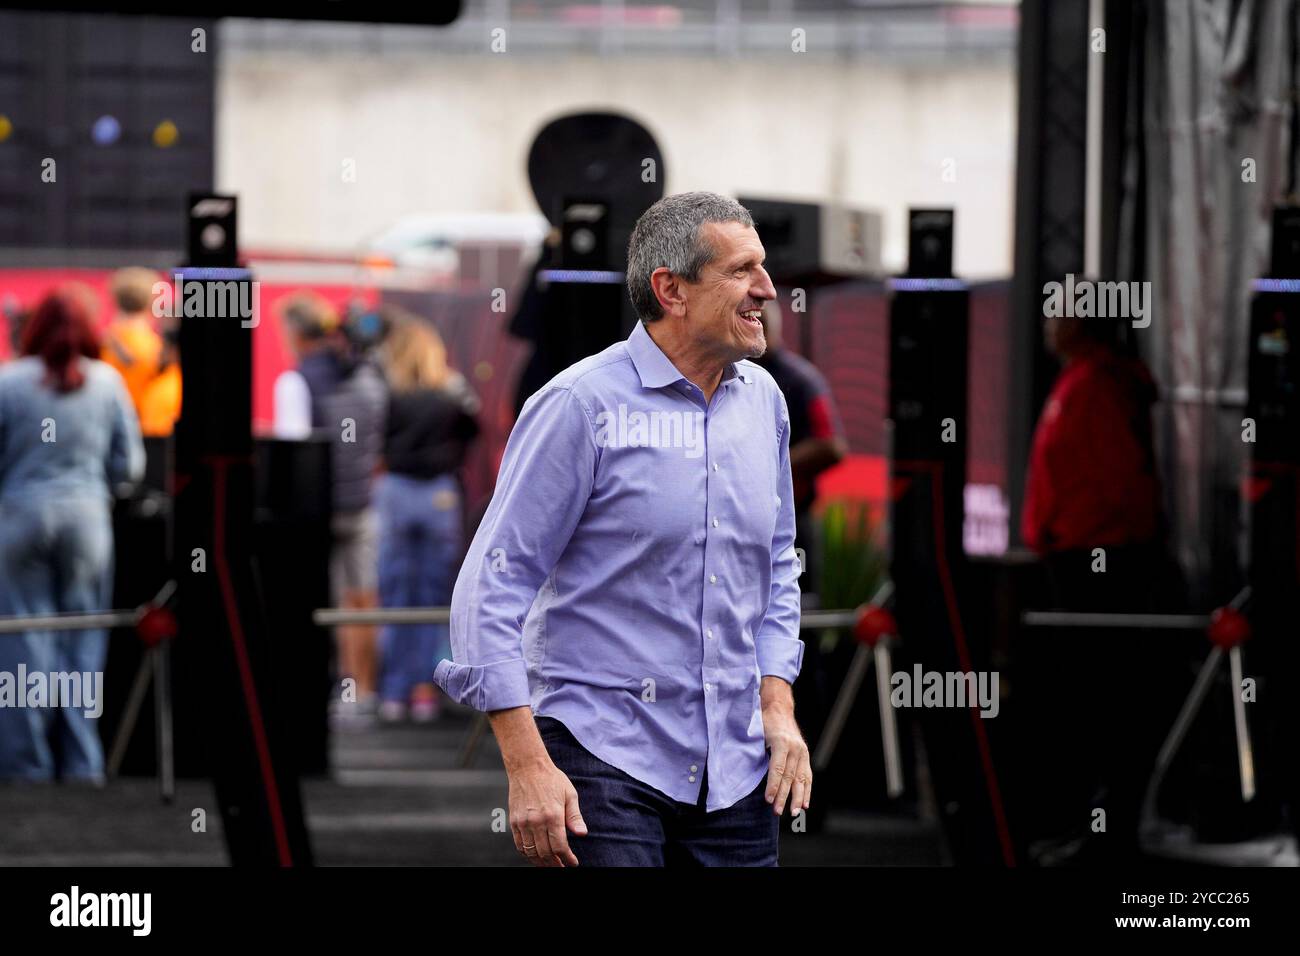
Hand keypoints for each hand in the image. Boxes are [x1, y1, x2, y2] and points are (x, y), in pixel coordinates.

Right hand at [507, 761, 587, 866]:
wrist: (527, 767)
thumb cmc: (552, 779)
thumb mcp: (569, 794)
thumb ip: (575, 816)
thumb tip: (582, 834)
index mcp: (553, 815)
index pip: (560, 846)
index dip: (567, 858)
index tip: (573, 863)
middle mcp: (537, 821)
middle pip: (546, 853)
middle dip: (555, 864)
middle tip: (562, 867)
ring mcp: (523, 822)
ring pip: (532, 852)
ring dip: (541, 863)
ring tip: (550, 865)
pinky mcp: (514, 822)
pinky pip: (520, 845)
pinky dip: (527, 854)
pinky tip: (535, 857)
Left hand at [760, 680, 811, 817]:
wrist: (779, 707)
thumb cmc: (764, 720)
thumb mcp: (755, 730)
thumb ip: (752, 749)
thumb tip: (741, 769)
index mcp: (781, 741)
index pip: (778, 767)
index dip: (773, 785)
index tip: (768, 799)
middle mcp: (795, 747)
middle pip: (790, 776)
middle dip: (784, 796)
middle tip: (777, 811)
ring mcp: (802, 752)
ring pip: (801, 779)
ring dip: (797, 798)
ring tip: (793, 813)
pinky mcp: (805, 756)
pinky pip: (807, 776)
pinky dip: (807, 791)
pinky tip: (805, 804)